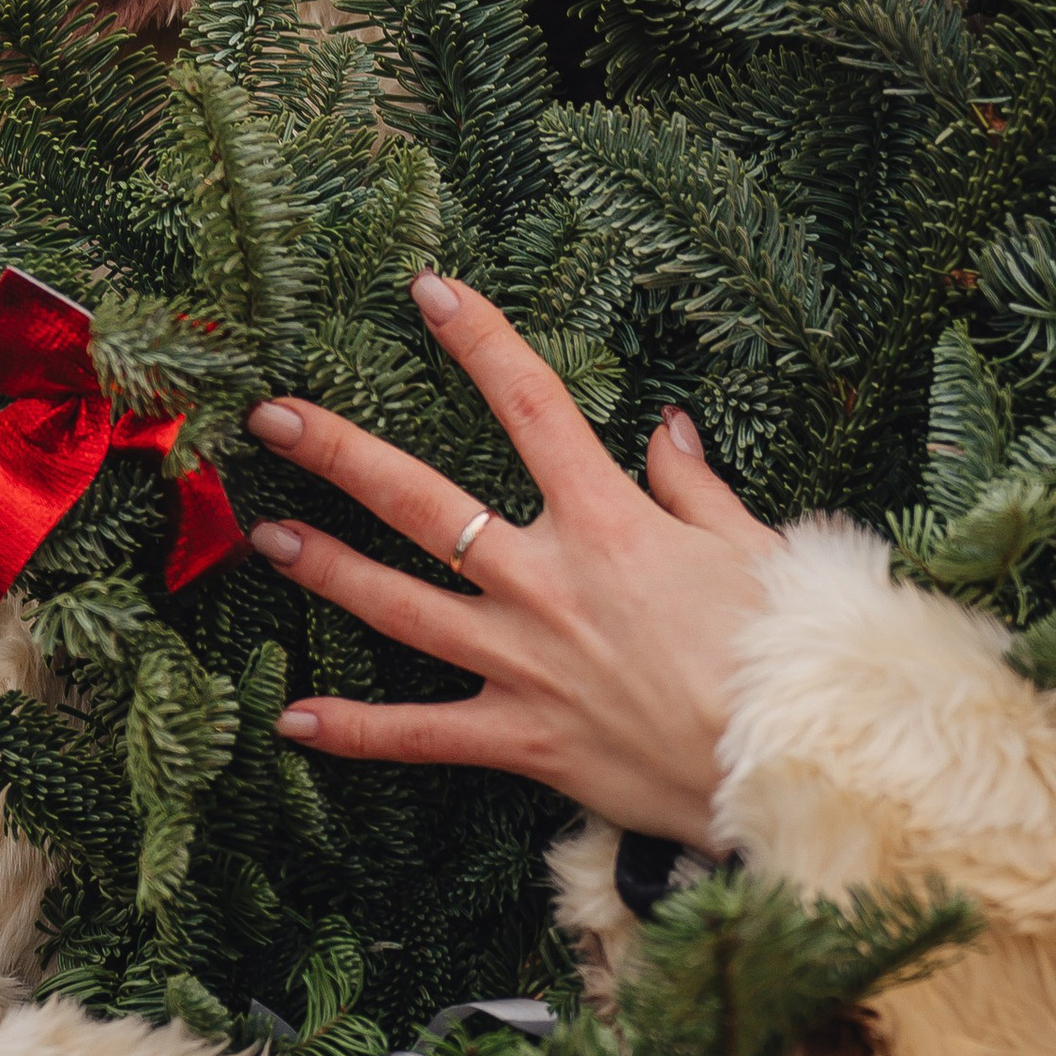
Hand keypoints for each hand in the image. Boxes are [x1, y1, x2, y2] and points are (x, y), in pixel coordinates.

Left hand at [246, 274, 774, 851]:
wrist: (789, 764)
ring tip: (265, 538)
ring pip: (400, 607)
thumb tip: (667, 431)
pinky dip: (356, 731)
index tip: (429, 291)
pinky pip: (421, 734)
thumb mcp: (754, 547)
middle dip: (340, 453)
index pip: (532, 405)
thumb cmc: (784, 652)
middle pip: (422, 502)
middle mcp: (549, 582)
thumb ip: (695, 488)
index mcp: (609, 522)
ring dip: (328, 570)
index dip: (479, 341)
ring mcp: (525, 662)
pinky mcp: (522, 738)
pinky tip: (291, 719)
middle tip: (273, 418)